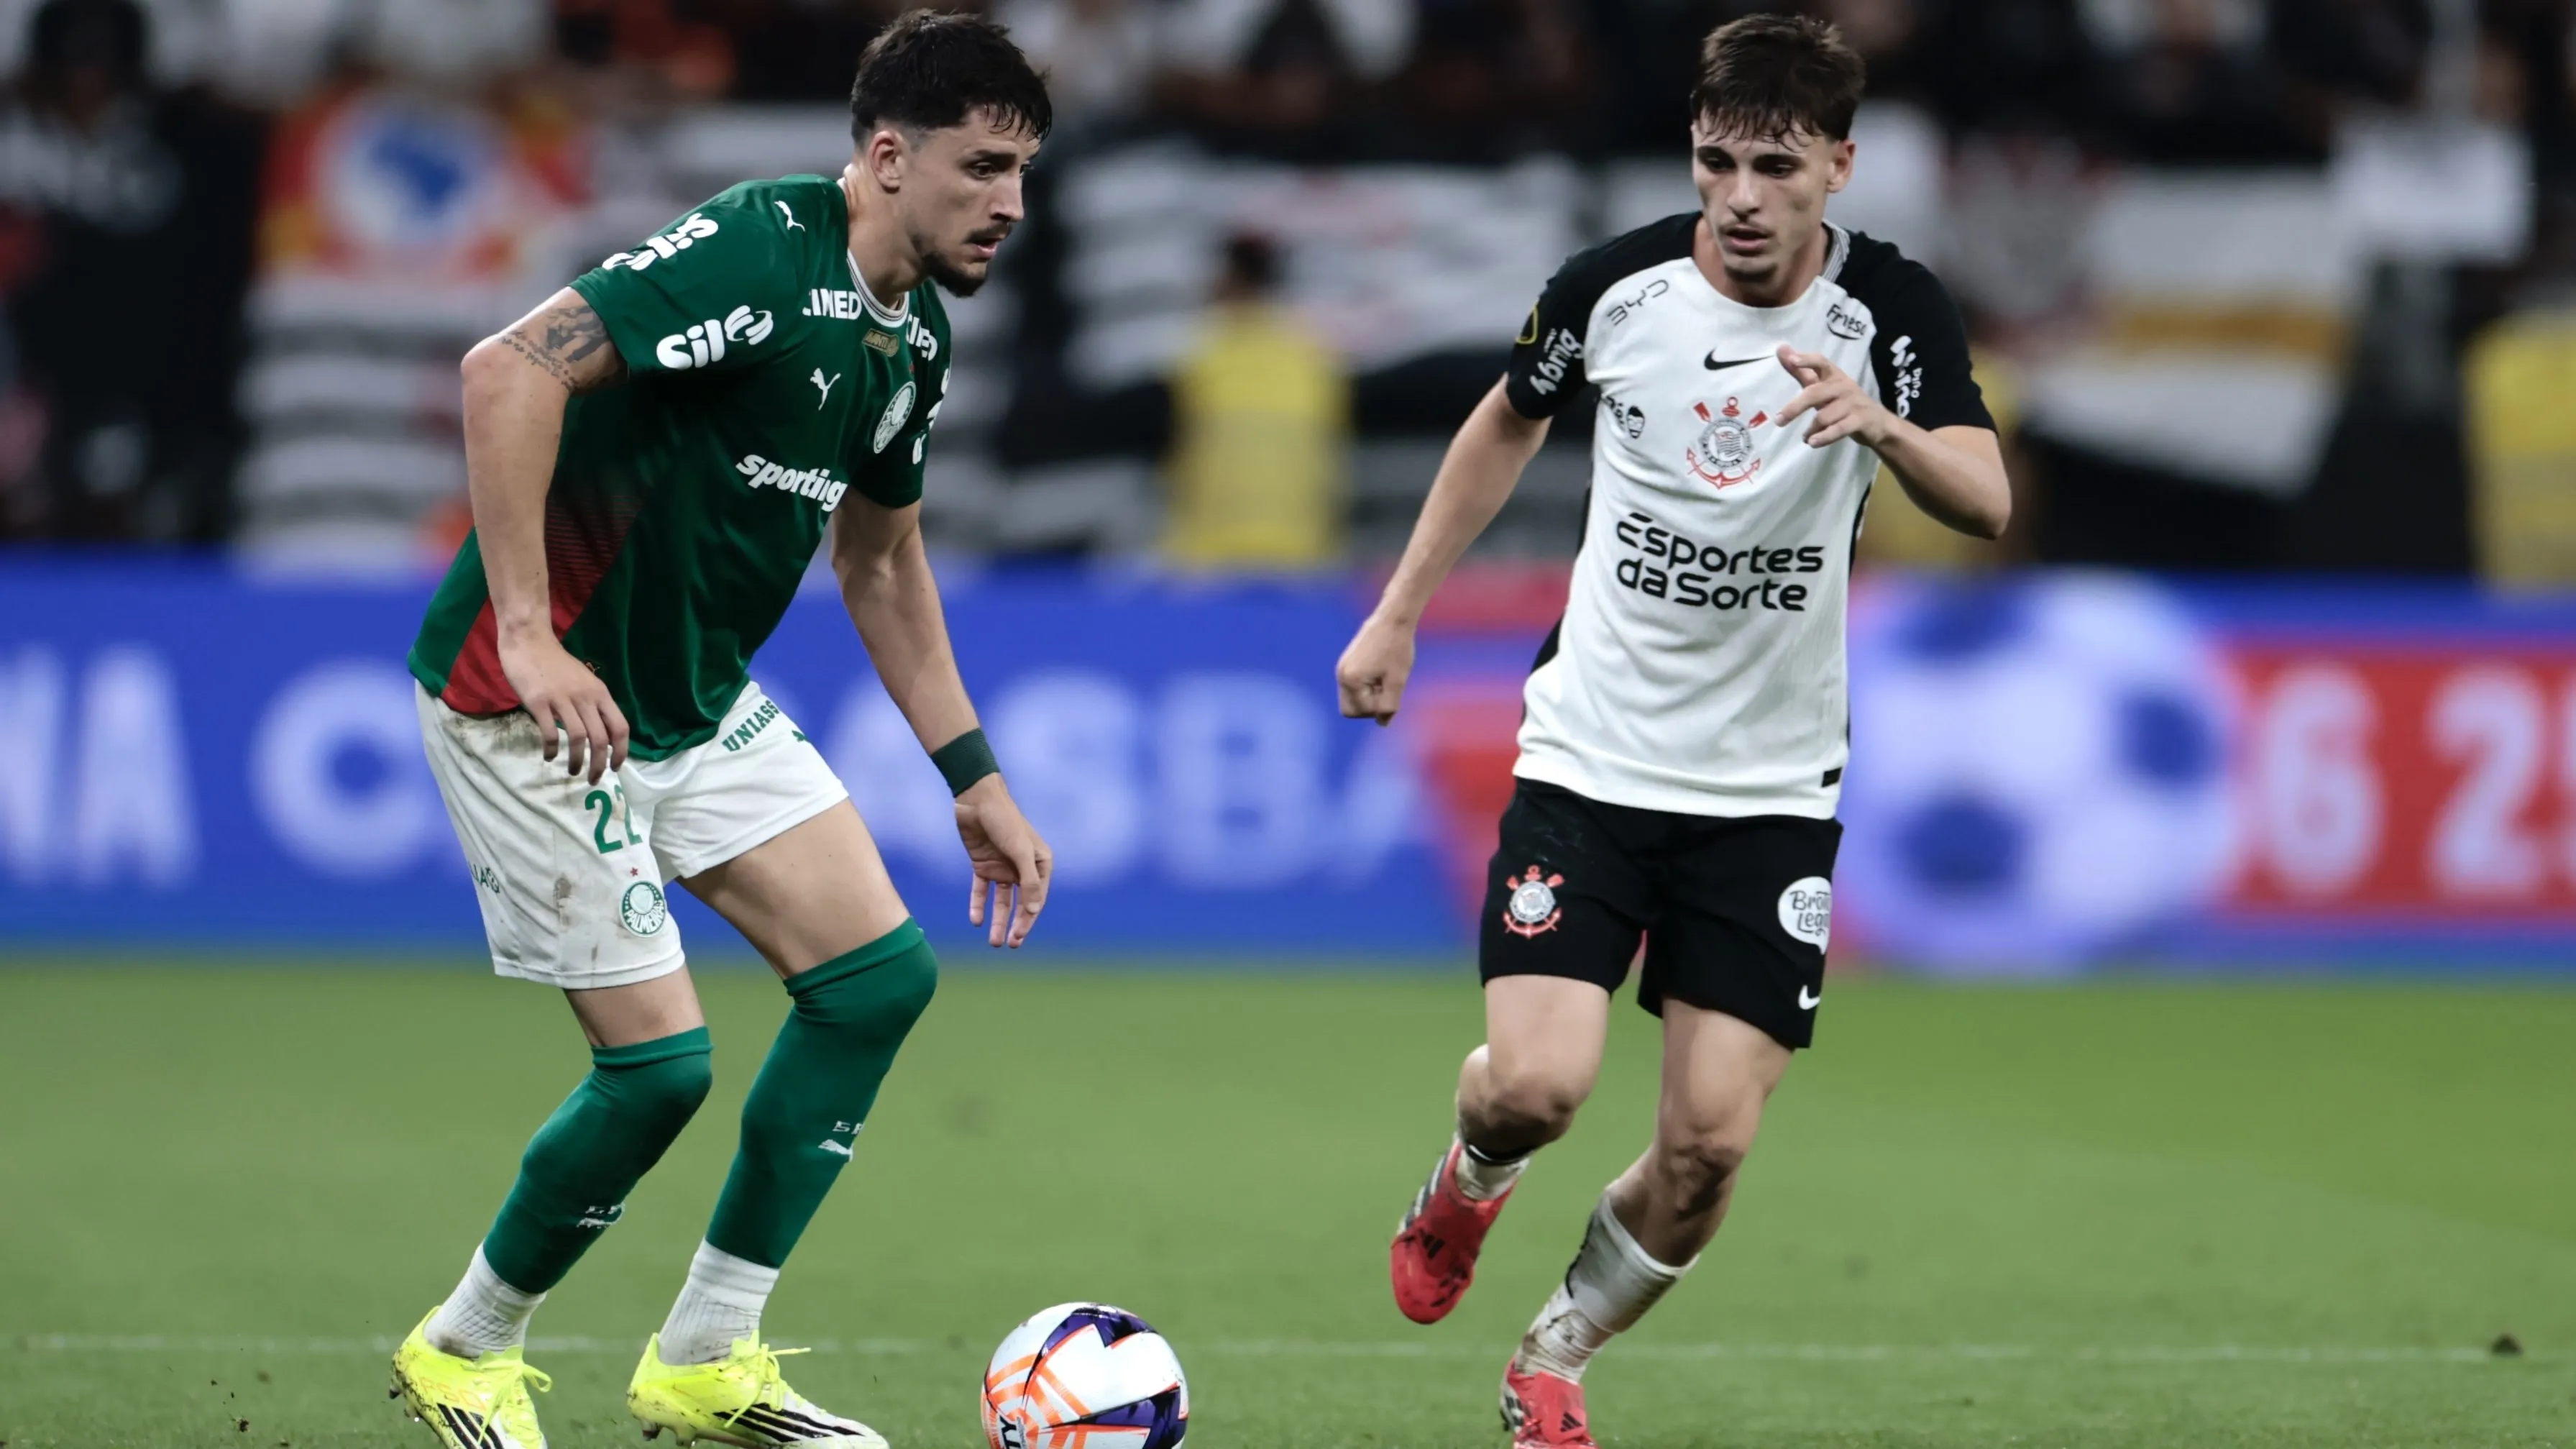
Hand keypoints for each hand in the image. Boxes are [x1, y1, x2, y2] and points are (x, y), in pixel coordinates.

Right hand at [497, 628, 627, 782]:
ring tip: (573, 772)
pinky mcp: (539, 701)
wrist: (529, 641)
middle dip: (600, 765)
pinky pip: (549, 733)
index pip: (620, 727)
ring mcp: (562, 699)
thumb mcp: (584, 681)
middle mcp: (585, 697)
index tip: (615, 767)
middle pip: (600, 739)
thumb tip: (601, 735)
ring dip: (577, 761)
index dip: (622, 751)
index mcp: (599, 693)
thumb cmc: (556, 664)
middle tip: (594, 780)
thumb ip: (593, 704)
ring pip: (578, 739)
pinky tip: (550, 756)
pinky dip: (552, 749)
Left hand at [955, 776, 1050, 947]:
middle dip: (1016, 925)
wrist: (976, 800)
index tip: (1019, 934)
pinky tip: (976, 921)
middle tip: (1010, 945)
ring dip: (999, 921)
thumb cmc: (1005, 822)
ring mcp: (1002, 867)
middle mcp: (1022, 868)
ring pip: (1002, 901)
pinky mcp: (982, 865)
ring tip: (994, 943)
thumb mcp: (1020, 852)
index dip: (1029, 919)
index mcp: (1040, 863)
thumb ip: (1028, 881)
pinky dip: (978, 905)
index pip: (1037, 898)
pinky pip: (981, 890)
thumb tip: (1033, 911)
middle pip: (1021, 904)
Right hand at [1336, 612, 1416, 725]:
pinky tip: (1381, 673)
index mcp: (1350, 680)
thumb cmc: (1397, 648)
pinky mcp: (1348, 663)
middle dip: (1369, 707)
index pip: (1362, 711)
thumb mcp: (1397, 681)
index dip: (1381, 707)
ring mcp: (1343, 668)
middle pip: (1350, 710)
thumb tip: (1382, 723)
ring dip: (1369, 697)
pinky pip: (1354, 686)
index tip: (1393, 688)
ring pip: (1352, 698)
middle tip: (1387, 689)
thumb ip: (1389, 705)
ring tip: (1386, 679)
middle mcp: (1341, 675)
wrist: (1393, 618)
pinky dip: (1367, 687)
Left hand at [1774, 346, 1894, 449]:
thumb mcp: (1822, 385)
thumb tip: (1780, 349)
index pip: (1821, 362)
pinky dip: (1823, 437)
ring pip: (1824, 416)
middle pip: (1815, 393)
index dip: (1807, 360)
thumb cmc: (1843, 401)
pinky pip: (1837, 429)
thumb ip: (1801, 371)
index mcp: (1834, 375)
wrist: (1877, 423)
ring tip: (1806, 437)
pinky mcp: (1860, 420)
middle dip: (1795, 407)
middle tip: (1779, 421)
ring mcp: (1853, 403)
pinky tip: (1812, 442)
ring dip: (1811, 429)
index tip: (1792, 360)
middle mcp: (1843, 385)